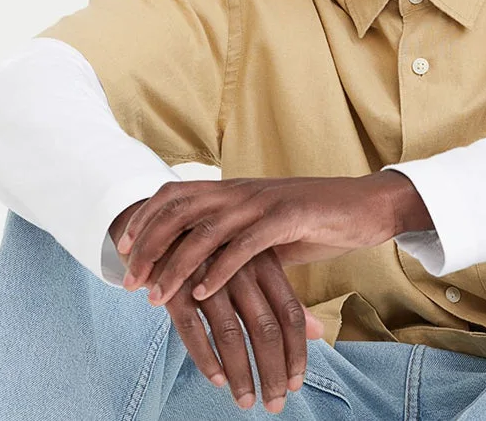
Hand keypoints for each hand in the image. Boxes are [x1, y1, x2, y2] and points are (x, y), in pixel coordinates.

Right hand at [112, 201, 323, 413]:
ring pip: (231, 334)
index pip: (290, 316)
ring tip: (246, 402)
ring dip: (240, 374)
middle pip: (265, 330)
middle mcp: (239, 269)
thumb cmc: (216, 251)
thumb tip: (320, 334)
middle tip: (275, 405)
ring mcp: (206, 277)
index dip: (296, 354)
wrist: (161, 221)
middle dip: (271, 373)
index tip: (295, 385)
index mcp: (264, 262)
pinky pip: (191, 329)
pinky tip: (216, 380)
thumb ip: (285, 298)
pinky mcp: (174, 286)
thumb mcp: (254, 264)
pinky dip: (205, 357)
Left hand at [119, 172, 429, 306]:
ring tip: (156, 296)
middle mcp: (239, 191)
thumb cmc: (311, 220)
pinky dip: (219, 271)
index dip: (144, 219)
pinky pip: (244, 246)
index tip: (121, 250)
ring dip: (176, 266)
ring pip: (204, 232)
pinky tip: (202, 294)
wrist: (364, 206)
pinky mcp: (287, 218)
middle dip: (148, 247)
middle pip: (177, 212)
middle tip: (130, 281)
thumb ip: (230, 240)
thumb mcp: (260, 228)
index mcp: (230, 189)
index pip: (172, 195)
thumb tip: (198, 265)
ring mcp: (261, 202)